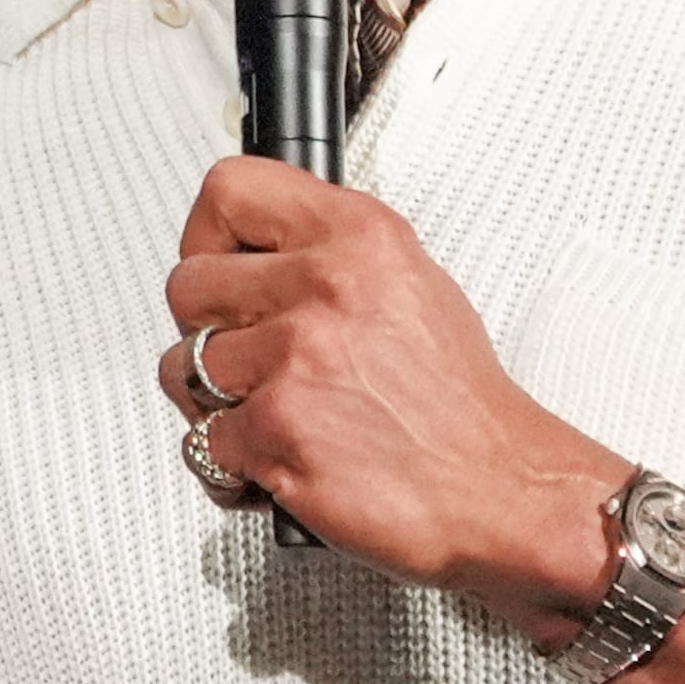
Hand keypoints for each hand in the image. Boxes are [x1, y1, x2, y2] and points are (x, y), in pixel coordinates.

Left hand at [157, 157, 622, 635]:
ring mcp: (297, 358)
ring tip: (271, 415)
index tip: (220, 266)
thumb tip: (262, 254)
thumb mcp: (413, 286)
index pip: (229, 191)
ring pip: (182, 370)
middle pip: (187, 286)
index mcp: (360, 236)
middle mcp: (326, 286)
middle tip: (248, 358)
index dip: (206, 237)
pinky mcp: (277, 430)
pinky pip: (202, 443)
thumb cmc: (462, 407)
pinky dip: (232, 465)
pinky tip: (279, 460)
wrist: (502, 492)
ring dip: (216, 404)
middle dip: (207, 332)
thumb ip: (333, 257)